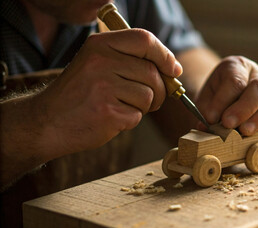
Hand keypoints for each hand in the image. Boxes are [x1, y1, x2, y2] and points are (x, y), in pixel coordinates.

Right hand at [37, 29, 181, 157]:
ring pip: (149, 96)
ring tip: (121, 106)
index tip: (173, 70)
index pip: (144, 39)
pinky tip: (111, 117)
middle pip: (152, 73)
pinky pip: (138, 115)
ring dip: (143, 107)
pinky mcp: (108, 112)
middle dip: (159, 90)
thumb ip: (130, 61)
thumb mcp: (97, 64)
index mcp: (99, 45)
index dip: (165, 55)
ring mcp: (104, 87)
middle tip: (148, 99)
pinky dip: (130, 120)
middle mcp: (101, 62)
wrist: (47, 121)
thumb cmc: (79, 94)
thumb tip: (173, 69)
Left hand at [196, 56, 257, 135]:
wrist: (224, 97)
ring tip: (245, 132)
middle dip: (244, 109)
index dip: (223, 101)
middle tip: (229, 125)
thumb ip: (206, 111)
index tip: (212, 119)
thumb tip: (206, 125)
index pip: (234, 81)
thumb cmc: (215, 98)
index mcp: (235, 66)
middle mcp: (256, 73)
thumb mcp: (205, 101)